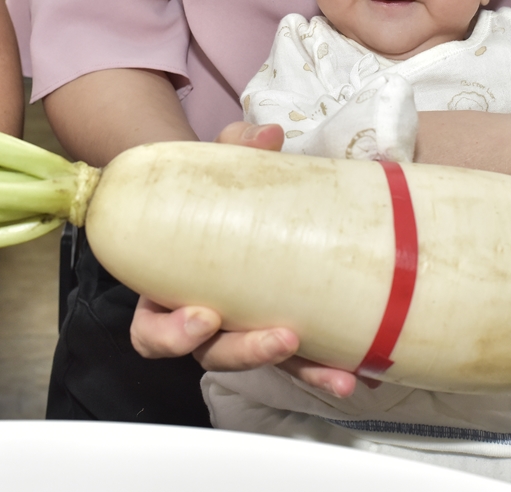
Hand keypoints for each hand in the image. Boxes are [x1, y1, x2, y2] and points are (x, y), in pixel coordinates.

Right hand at [127, 121, 357, 397]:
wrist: (229, 199)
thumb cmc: (209, 189)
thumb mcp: (213, 164)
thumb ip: (235, 147)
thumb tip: (269, 135)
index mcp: (167, 290)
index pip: (153, 331)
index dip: (172, 334)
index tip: (204, 316)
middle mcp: (202, 322)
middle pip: (214, 355)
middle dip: (248, 353)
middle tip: (283, 338)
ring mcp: (244, 329)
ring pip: (264, 363)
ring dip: (301, 371)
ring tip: (336, 375)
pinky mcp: (282, 330)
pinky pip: (300, 358)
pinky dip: (326, 365)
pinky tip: (357, 371)